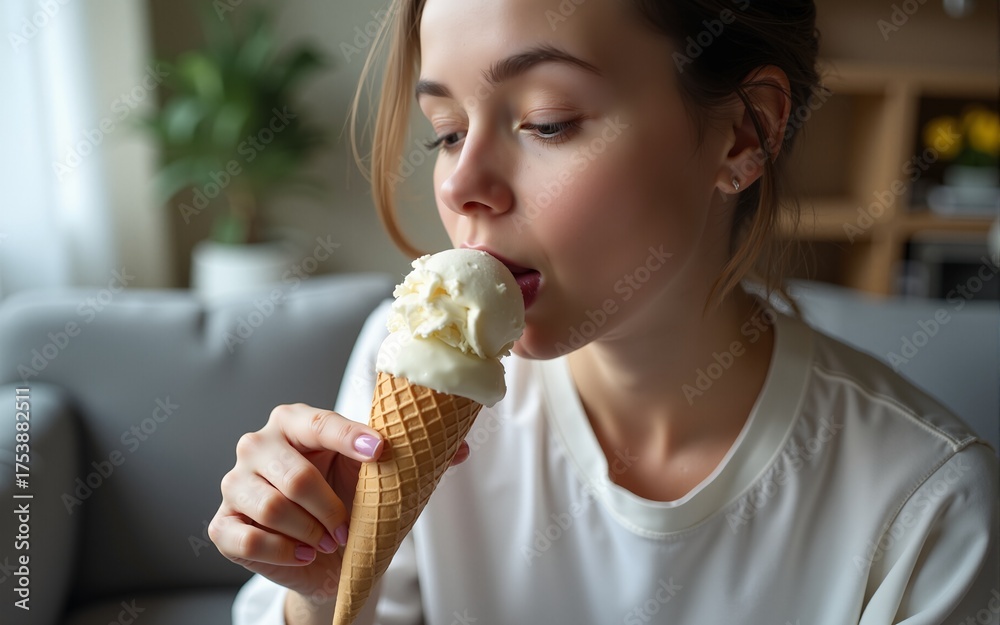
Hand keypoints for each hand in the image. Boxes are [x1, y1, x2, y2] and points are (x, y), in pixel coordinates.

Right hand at [209, 403, 469, 601]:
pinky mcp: (221, 525)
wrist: (326, 556)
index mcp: (294, 421)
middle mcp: (257, 444)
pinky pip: (248, 539)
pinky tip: (304, 555)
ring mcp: (234, 484)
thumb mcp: (380, 477)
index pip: (318, 422)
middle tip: (346, 527)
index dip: (348, 436)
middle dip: (330, 508)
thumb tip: (461, 450)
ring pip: (271, 507)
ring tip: (328, 541)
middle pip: (294, 474)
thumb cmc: (351, 501)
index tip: (379, 451)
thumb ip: (417, 460)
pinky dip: (283, 553)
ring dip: (310, 532)